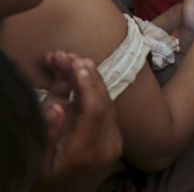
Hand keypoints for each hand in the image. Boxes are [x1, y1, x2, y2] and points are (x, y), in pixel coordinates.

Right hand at [38, 50, 122, 189]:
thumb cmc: (47, 179)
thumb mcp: (39, 160)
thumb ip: (49, 134)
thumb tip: (56, 106)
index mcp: (87, 152)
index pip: (96, 110)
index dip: (88, 84)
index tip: (75, 64)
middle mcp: (107, 146)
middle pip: (103, 100)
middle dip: (86, 74)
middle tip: (65, 54)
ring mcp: (114, 141)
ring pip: (107, 101)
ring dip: (89, 78)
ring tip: (67, 59)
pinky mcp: (114, 137)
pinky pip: (106, 107)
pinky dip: (93, 90)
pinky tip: (76, 75)